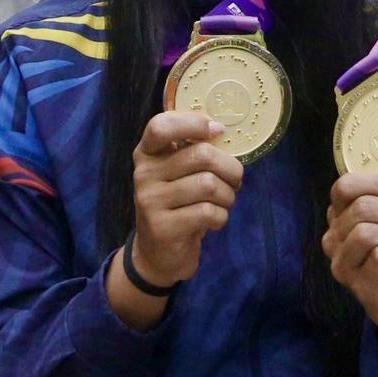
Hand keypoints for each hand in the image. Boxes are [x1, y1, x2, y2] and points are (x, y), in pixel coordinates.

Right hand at [129, 111, 244, 286]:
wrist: (157, 253)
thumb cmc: (177, 204)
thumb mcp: (177, 173)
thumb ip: (193, 151)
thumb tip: (222, 131)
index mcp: (147, 153)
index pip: (161, 126)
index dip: (193, 123)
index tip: (217, 131)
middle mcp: (144, 173)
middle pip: (202, 155)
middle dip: (230, 169)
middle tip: (234, 180)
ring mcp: (150, 201)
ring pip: (209, 185)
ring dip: (228, 195)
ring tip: (223, 202)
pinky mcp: (162, 227)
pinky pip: (208, 212)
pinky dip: (221, 217)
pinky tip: (213, 221)